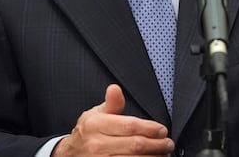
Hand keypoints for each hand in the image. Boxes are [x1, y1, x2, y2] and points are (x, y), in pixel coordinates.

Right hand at [53, 84, 174, 156]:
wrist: (70, 154)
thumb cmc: (88, 132)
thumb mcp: (96, 114)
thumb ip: (111, 103)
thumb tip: (115, 88)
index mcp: (95, 125)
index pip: (130, 126)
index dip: (150, 128)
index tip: (162, 130)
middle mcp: (96, 145)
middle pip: (135, 146)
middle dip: (157, 145)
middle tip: (168, 143)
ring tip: (164, 154)